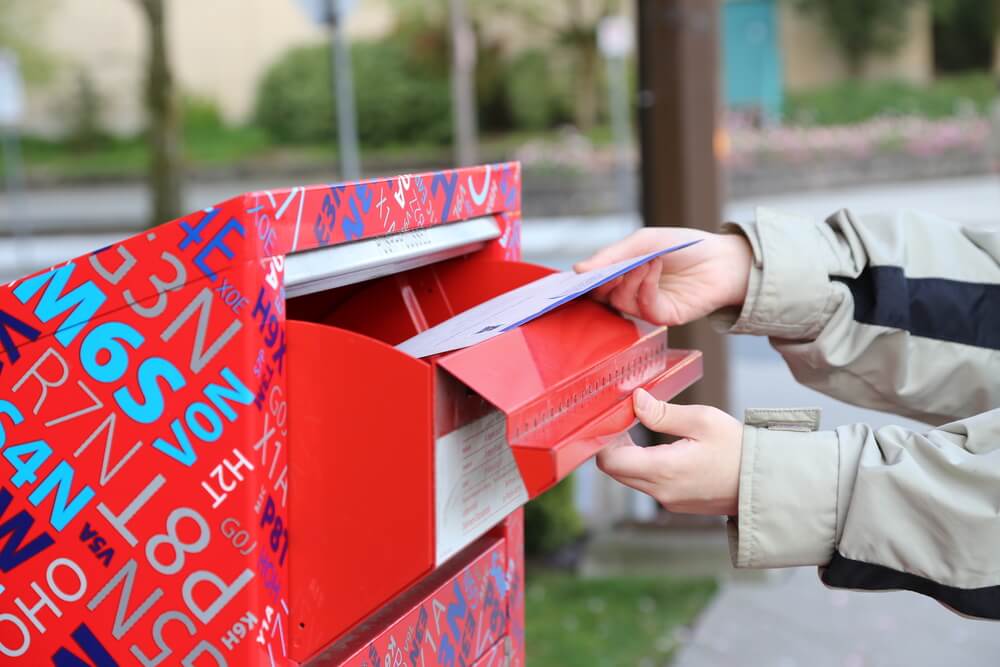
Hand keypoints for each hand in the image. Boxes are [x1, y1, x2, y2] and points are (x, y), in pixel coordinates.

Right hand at [575, 228, 751, 325]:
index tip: (577, 273)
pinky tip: (654, 268)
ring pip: (620, 301)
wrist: (722, 259)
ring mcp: (645, 306)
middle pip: (601, 295)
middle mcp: (630, 292)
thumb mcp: (644, 242)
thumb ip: (612, 255)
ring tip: (644, 260)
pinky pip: (644, 308)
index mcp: (622, 274)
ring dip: (629, 279)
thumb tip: (578, 269)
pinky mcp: (663, 317)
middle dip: (602, 281)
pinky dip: (645, 287)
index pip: (593, 281)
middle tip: (609, 268)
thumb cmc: (683, 247)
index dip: (583, 279)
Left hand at [596, 388, 742, 515]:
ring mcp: (668, 501)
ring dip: (628, 455)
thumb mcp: (703, 420)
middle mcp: (661, 492)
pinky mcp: (676, 503)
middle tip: (624, 419)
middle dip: (613, 445)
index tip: (614, 418)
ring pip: (629, 478)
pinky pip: (647, 485)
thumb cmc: (739, 450)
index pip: (610, 461)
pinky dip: (644, 466)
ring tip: (640, 429)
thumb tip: (636, 401)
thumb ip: (663, 413)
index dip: (604, 438)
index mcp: (664, 470)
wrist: (768, 483)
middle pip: (615, 471)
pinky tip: (658, 447)